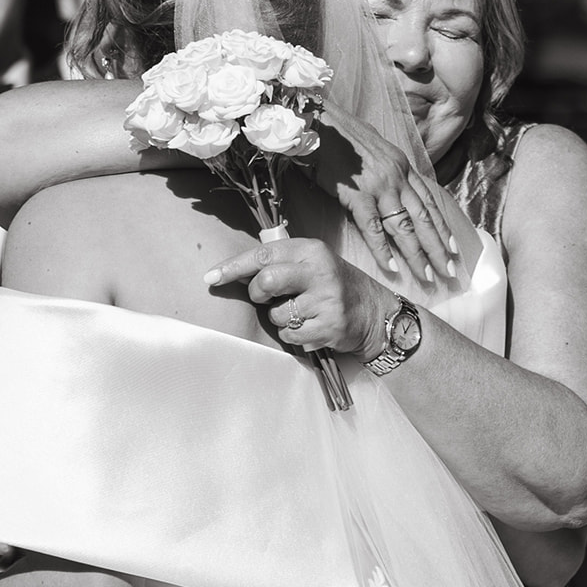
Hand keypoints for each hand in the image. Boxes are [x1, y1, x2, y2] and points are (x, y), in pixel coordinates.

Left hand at [205, 237, 393, 359]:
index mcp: (311, 250)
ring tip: (301, 312)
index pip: (263, 255)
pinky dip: (294, 335)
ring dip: (280, 318)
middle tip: (266, 297)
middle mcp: (319, 272)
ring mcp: (326, 300)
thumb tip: (234, 272)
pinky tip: (311, 327)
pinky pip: (291, 335)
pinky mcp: (330, 326)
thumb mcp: (312, 263)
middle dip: (258, 293)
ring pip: (277, 314)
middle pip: (266, 281)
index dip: (233, 267)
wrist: (375, 313)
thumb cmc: (334, 286)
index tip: (211, 277)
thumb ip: (280, 263)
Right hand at [315, 106, 455, 285]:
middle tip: (450, 270)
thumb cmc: (339, 133)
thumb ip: (385, 164)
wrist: (318, 122)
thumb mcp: (372, 145)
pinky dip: (383, 250)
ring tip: (428, 276)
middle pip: (422, 218)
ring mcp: (378, 185)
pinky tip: (392, 268)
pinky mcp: (356, 194)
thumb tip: (390, 178)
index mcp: (401, 164)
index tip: (452, 247)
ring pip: (404, 226)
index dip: (442, 226)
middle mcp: (396, 176)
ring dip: (417, 254)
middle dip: (438, 247)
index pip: (428, 201)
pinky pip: (373, 227)